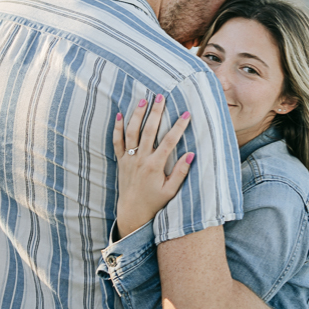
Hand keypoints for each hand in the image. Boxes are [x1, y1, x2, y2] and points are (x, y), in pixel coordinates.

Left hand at [115, 96, 193, 237]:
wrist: (132, 212)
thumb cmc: (154, 202)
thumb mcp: (171, 191)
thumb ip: (180, 172)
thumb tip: (191, 154)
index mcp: (155, 166)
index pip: (169, 141)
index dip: (179, 126)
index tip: (186, 114)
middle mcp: (141, 159)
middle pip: (149, 130)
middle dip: (156, 112)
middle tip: (161, 96)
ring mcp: (129, 159)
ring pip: (132, 132)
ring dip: (137, 115)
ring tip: (143, 100)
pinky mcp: (121, 161)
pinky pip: (117, 142)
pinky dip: (117, 128)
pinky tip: (119, 115)